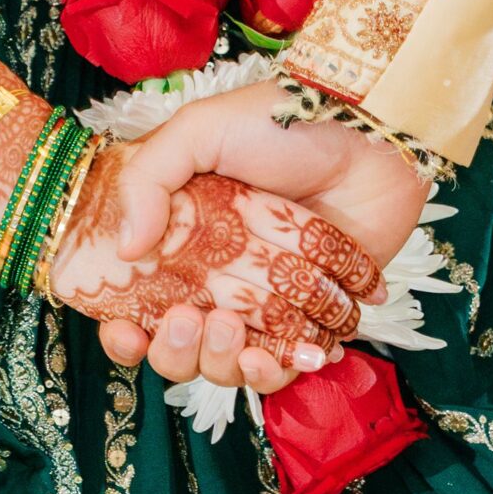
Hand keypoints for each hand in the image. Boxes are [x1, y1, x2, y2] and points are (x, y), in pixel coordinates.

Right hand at [47, 142, 382, 395]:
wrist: (369, 135)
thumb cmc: (282, 123)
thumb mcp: (199, 129)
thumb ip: (148, 180)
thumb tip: (125, 250)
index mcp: (178, 240)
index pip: (135, 305)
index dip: (123, 332)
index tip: (125, 330)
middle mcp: (216, 278)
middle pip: (178, 349)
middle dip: (174, 351)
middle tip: (190, 318)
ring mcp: (265, 300)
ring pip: (228, 366)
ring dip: (222, 363)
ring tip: (235, 328)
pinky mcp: (313, 314)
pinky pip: (286, 365)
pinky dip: (278, 370)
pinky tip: (277, 354)